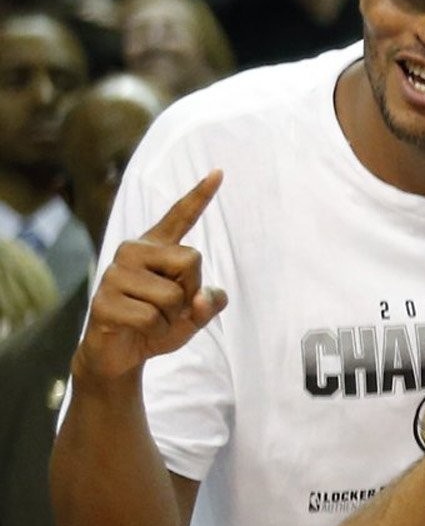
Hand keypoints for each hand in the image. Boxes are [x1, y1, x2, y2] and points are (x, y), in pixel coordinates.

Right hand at [74, 171, 226, 384]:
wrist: (121, 353)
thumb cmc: (158, 324)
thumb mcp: (195, 314)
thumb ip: (211, 302)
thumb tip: (202, 298)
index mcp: (156, 248)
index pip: (180, 217)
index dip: (200, 195)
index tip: (219, 172)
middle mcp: (133, 251)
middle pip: (192, 261)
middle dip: (190, 292)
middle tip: (167, 307)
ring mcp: (115, 273)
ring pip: (174, 295)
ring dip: (172, 318)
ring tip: (150, 318)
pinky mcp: (104, 300)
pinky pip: (152, 318)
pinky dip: (155, 331)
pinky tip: (137, 329)